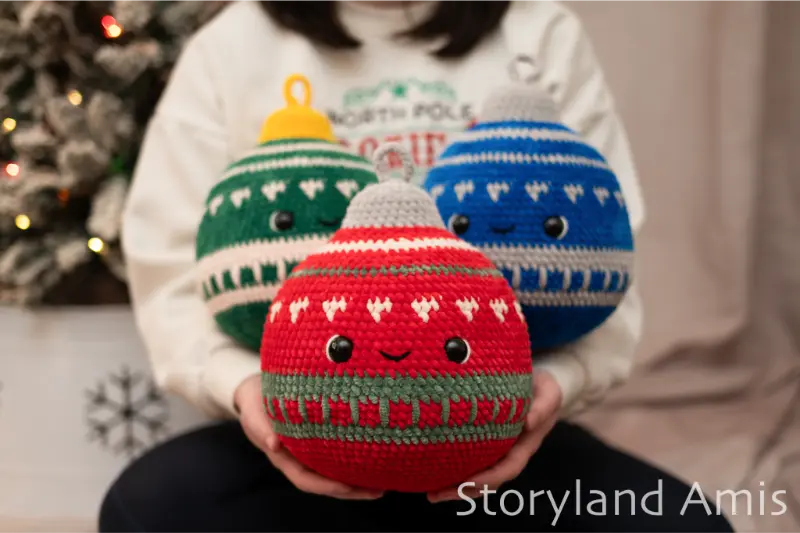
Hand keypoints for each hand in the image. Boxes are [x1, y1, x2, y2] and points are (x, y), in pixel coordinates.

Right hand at [234, 374, 383, 499]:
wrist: (256, 390)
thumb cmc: (255, 403)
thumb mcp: (254, 414)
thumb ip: (261, 428)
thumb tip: (274, 445)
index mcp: (284, 458)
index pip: (306, 480)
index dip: (326, 486)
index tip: (347, 487)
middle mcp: (299, 460)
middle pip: (326, 483)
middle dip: (352, 490)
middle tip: (378, 491)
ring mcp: (310, 452)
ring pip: (335, 472)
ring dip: (358, 480)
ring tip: (383, 482)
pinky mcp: (320, 440)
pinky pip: (338, 456)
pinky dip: (355, 460)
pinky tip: (375, 459)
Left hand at [427, 370, 561, 501]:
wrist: (543, 388)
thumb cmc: (545, 390)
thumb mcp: (549, 394)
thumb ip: (542, 408)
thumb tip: (529, 422)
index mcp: (525, 446)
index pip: (507, 469)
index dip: (488, 478)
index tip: (466, 482)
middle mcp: (511, 454)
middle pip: (488, 481)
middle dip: (463, 491)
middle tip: (435, 494)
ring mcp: (499, 451)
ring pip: (479, 476)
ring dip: (456, 487)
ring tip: (431, 491)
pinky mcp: (488, 443)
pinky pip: (472, 462)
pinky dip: (455, 470)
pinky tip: (435, 470)